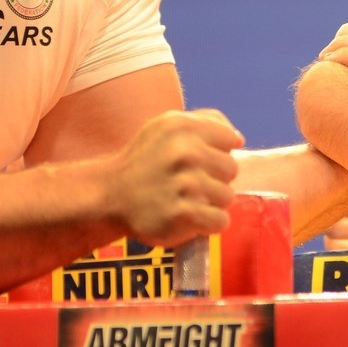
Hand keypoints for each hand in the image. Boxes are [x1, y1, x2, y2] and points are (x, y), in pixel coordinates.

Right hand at [104, 109, 242, 246]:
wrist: (109, 195)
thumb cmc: (144, 161)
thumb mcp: (166, 127)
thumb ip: (204, 122)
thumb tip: (238, 138)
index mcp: (182, 126)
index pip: (231, 139)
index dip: (217, 152)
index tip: (197, 162)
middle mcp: (185, 152)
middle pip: (232, 169)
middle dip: (215, 179)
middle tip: (188, 184)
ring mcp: (184, 184)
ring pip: (227, 197)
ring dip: (210, 203)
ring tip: (185, 201)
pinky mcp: (183, 214)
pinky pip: (220, 220)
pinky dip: (208, 224)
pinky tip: (189, 217)